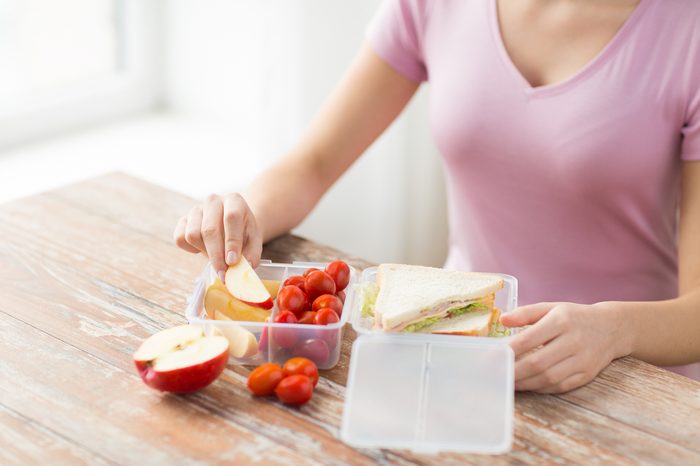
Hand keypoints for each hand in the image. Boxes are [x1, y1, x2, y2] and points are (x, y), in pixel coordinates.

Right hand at [173, 193, 262, 281]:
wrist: (231, 225)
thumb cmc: (243, 233)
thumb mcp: (254, 241)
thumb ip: (252, 254)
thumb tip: (244, 268)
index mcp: (234, 201)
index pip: (231, 217)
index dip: (232, 241)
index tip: (233, 262)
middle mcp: (213, 201)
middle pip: (209, 230)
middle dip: (216, 256)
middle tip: (223, 273)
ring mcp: (196, 209)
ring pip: (193, 235)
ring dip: (204, 252)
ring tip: (217, 256)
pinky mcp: (183, 220)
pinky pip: (180, 238)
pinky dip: (191, 249)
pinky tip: (203, 248)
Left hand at [500, 302, 627, 393]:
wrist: (612, 328)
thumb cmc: (574, 317)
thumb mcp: (551, 307)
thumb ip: (526, 313)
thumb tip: (503, 319)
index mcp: (561, 321)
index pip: (529, 339)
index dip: (507, 351)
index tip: (490, 358)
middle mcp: (573, 341)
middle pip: (538, 363)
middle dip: (513, 372)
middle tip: (496, 375)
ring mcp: (582, 360)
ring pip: (548, 378)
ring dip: (525, 383)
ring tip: (508, 382)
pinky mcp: (587, 374)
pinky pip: (560, 386)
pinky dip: (541, 388)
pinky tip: (528, 385)